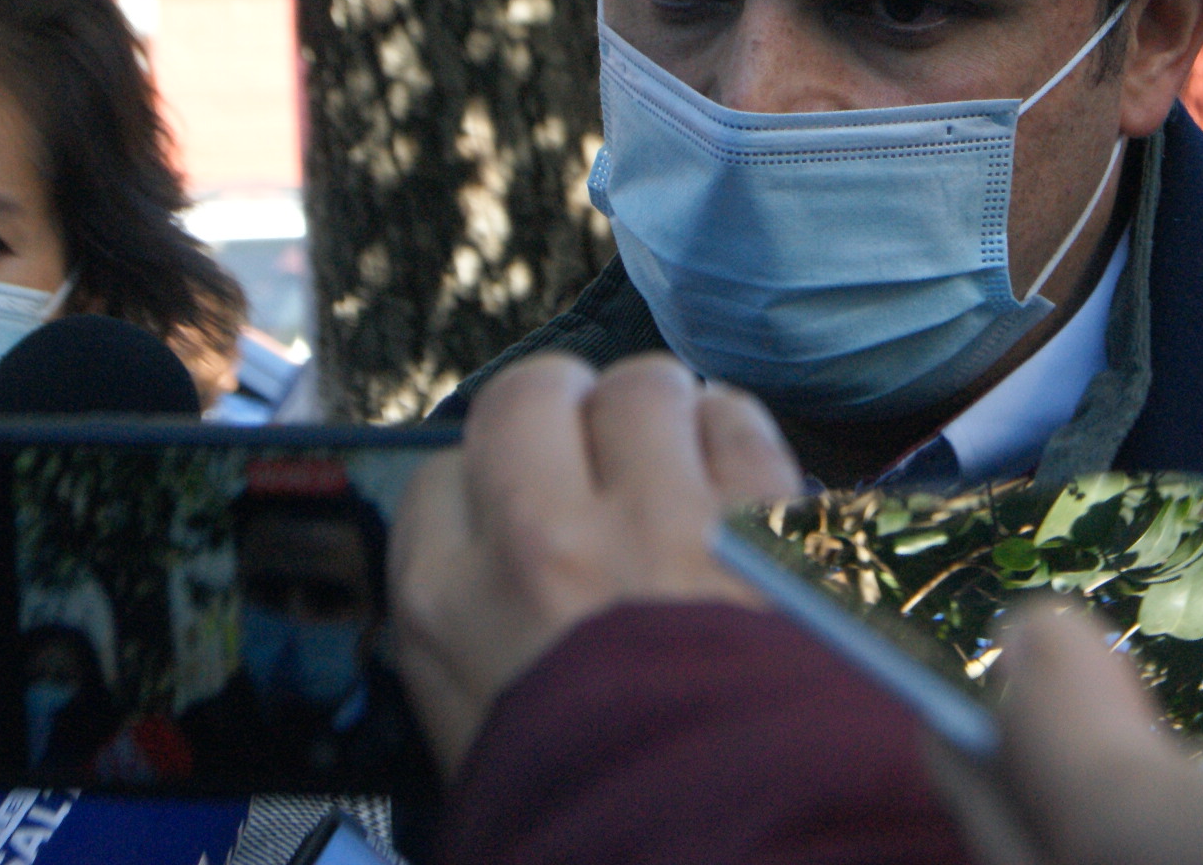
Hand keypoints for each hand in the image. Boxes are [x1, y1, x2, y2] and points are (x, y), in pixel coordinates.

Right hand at [390, 352, 802, 778]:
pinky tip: (739, 476)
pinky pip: (736, 418)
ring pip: (641, 384)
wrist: (735, 857)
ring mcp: (660, 517)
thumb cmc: (596, 816)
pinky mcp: (763, 517)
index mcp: (451, 604)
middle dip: (563, 411)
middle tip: (593, 449)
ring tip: (676, 456)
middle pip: (530, 395)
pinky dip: (737, 435)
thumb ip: (471, 640)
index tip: (516, 505)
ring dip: (659, 412)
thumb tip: (488, 569)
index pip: (439, 477)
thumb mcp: (479, 743)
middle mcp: (543, 539)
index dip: (484, 486)